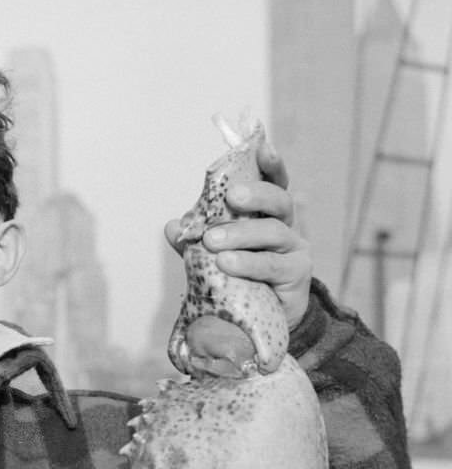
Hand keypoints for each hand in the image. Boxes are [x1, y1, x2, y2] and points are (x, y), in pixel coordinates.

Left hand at [165, 139, 312, 329]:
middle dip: (256, 195)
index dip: (270, 165)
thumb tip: (171, 226)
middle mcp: (284, 227)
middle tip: (232, 197)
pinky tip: (227, 263)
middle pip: (279, 201)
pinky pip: (273, 265)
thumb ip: (193, 242)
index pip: (273, 183)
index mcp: (265, 215)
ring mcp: (294, 251)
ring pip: (274, 232)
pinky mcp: (297, 275)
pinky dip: (249, 263)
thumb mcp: (212, 257)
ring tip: (213, 242)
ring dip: (242, 234)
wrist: (259, 320)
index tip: (261, 148)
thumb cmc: (238, 280)